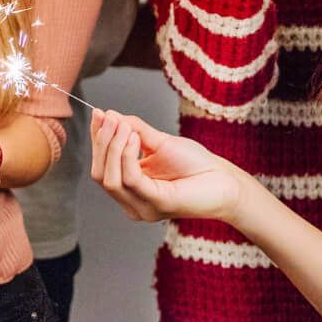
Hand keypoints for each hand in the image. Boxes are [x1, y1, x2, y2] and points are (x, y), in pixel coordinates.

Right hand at [91, 109, 244, 223]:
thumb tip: (108, 115)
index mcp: (130, 190)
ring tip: (125, 126)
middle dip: (102, 142)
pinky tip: (135, 138)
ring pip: (110, 178)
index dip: (97, 139)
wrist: (224, 180)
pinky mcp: (157, 204)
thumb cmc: (195, 164)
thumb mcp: (157, 141)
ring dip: (113, 146)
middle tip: (111, 118)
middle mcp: (132, 203)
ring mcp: (144, 207)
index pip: (100, 167)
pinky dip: (127, 155)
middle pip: (99, 175)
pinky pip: (130, 179)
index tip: (98, 113)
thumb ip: (132, 130)